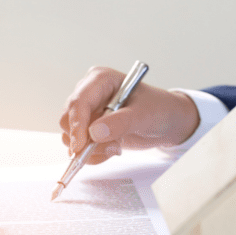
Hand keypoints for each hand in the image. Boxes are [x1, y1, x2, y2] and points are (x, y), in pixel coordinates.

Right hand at [59, 66, 199, 165]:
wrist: (167, 122)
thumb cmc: (159, 109)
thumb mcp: (144, 115)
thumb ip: (120, 123)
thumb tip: (94, 133)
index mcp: (100, 80)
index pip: (79, 101)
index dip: (77, 124)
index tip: (80, 146)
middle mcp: (90, 94)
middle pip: (68, 119)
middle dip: (85, 139)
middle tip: (111, 147)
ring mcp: (89, 112)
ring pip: (71, 136)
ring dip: (93, 149)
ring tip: (117, 147)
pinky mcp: (90, 129)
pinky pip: (80, 147)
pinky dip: (95, 154)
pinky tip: (114, 148)